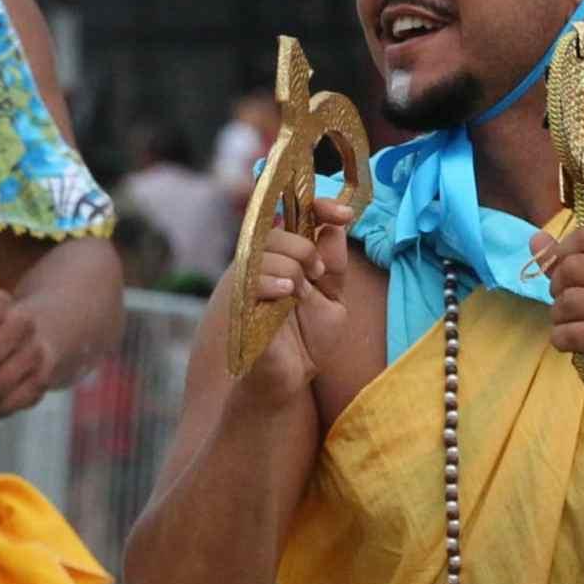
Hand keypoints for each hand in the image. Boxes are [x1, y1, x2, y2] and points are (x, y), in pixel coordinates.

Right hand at [232, 194, 357, 402]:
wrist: (291, 378)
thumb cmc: (308, 340)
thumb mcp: (333, 298)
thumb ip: (333, 265)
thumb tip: (335, 227)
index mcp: (288, 258)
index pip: (297, 215)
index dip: (320, 205)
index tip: (343, 214)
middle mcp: (265, 264)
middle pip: (279, 229)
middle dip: (305, 246)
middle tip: (317, 273)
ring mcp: (249, 282)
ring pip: (266, 250)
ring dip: (293, 266)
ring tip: (300, 293)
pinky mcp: (240, 303)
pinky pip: (252, 278)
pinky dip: (273, 281)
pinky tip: (286, 294)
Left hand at [535, 216, 583, 404]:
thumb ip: (575, 261)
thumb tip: (536, 240)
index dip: (563, 252)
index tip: (566, 274)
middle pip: (570, 268)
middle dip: (557, 289)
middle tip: (570, 306)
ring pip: (566, 302)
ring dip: (559, 319)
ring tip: (575, 327)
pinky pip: (569, 334)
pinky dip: (562, 341)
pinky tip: (576, 345)